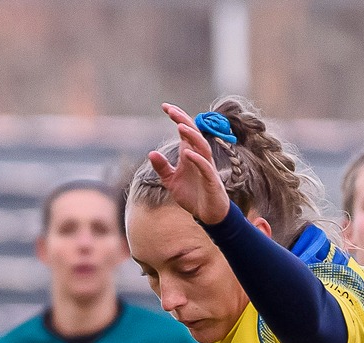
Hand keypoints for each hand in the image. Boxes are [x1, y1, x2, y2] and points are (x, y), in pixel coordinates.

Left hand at [149, 105, 231, 225]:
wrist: (208, 214)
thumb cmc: (192, 195)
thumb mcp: (171, 181)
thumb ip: (162, 167)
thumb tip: (151, 153)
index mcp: (190, 154)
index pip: (185, 130)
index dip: (177, 117)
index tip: (165, 106)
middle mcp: (199, 157)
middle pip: (193, 133)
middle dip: (182, 120)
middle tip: (170, 110)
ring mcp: (207, 167)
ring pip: (202, 146)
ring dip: (191, 136)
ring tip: (179, 125)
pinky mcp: (211, 180)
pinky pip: (206, 167)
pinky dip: (198, 160)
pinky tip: (188, 154)